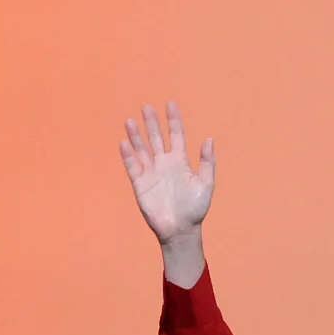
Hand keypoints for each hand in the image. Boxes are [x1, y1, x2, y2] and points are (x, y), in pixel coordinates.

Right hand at [119, 102, 214, 243]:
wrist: (181, 230)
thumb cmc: (196, 209)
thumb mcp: (206, 184)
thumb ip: (207, 162)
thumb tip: (209, 139)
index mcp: (180, 161)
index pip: (176, 135)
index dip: (173, 120)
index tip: (170, 104)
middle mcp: (164, 163)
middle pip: (156, 138)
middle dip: (151, 122)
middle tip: (146, 106)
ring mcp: (151, 173)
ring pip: (142, 149)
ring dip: (136, 135)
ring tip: (130, 120)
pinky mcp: (140, 184)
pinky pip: (132, 166)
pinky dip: (128, 155)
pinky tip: (124, 142)